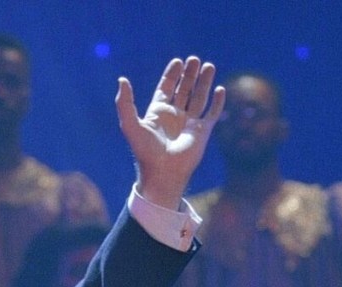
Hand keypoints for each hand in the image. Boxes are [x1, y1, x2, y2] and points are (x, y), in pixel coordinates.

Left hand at [115, 56, 225, 209]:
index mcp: (158, 112)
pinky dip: (217, 102)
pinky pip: (212, 113)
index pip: (166, 88)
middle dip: (190, 74)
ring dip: (204, 82)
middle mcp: (174, 116)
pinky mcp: (203, 132)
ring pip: (199, 97)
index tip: (178, 61)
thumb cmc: (144, 150)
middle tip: (195, 59)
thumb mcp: (130, 123)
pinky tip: (220, 89)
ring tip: (209, 65)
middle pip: (184, 89)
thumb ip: (124, 102)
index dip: (172, 74)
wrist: (162, 172)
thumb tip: (121, 79)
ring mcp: (189, 123)